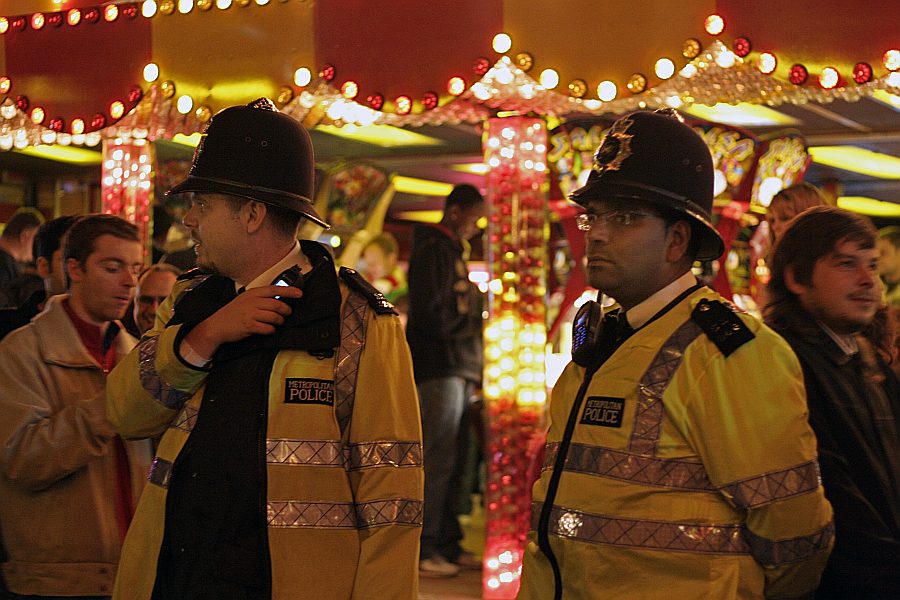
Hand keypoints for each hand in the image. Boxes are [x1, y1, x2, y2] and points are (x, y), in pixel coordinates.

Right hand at [182, 285, 301, 359]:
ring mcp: (250, 314)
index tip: (299, 294)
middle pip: (278, 305)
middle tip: (286, 314)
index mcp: (252, 293)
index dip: (289, 291)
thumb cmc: (232, 313)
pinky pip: (268, 328)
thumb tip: (279, 300)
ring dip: (279, 322)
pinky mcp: (249, 326)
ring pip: (275, 317)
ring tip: (276, 323)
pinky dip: (271, 330)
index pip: (275, 289)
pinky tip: (267, 330)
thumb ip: (260, 298)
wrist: (216, 326)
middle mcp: (252, 302)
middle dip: (286, 311)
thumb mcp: (245, 300)